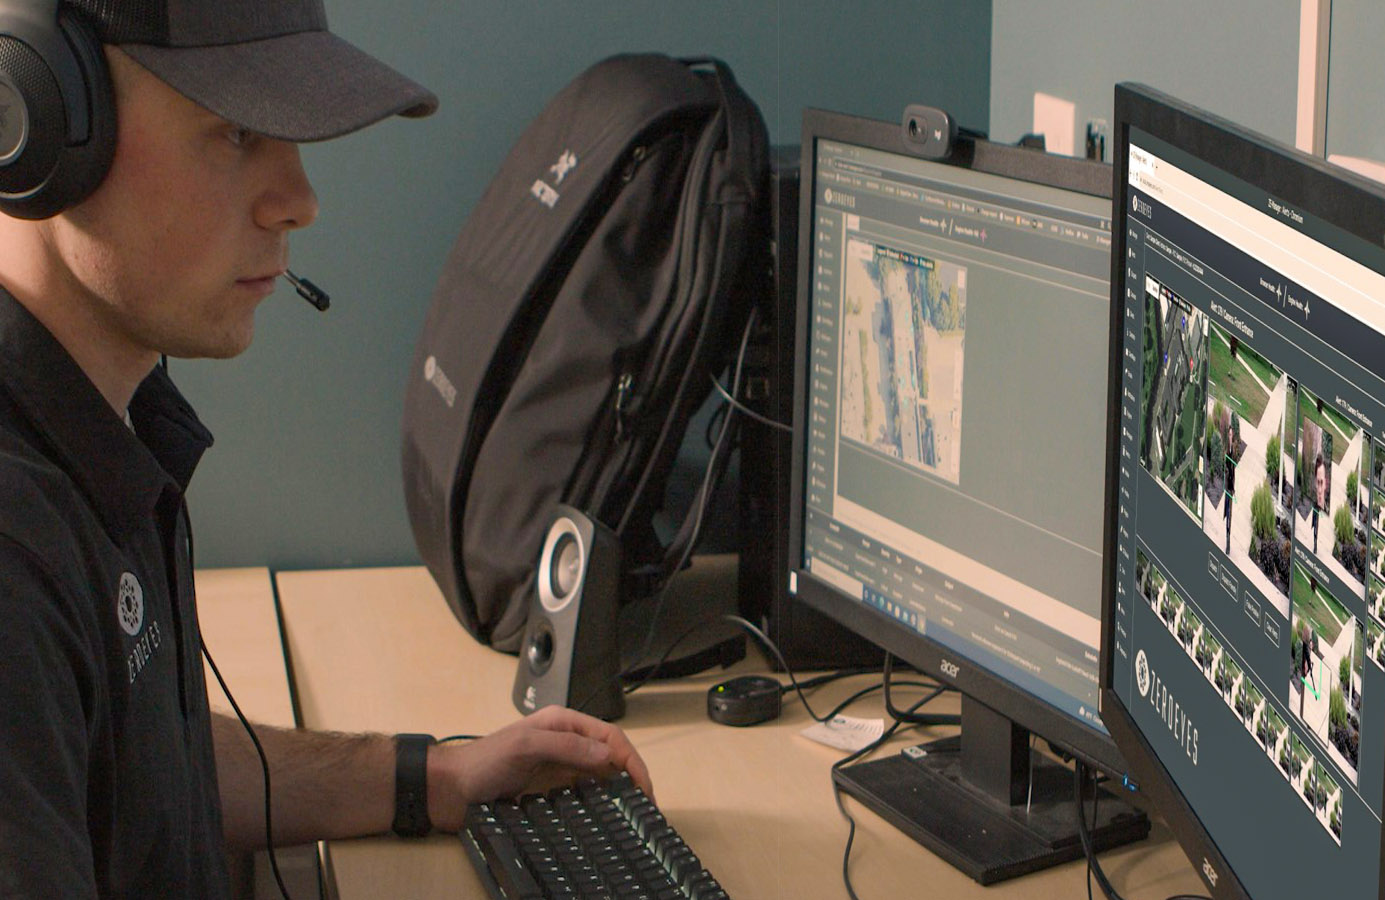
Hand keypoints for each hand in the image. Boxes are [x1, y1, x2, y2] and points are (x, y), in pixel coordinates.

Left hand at [426, 705, 652, 830]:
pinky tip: (607, 816)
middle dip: (632, 775)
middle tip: (646, 803)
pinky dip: (601, 803)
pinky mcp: (551, 789)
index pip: (609, 737)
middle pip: (610, 756)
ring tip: (634, 811)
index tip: (643, 786)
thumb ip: (566, 747)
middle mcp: (565, 742)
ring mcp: (559, 767)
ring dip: (619, 790)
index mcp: (562, 723)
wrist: (451, 790)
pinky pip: (584, 794)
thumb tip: (608, 757)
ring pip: (601, 776)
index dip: (631, 759)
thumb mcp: (525, 746)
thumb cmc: (483, 762)